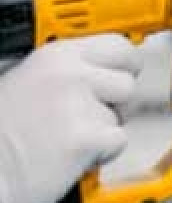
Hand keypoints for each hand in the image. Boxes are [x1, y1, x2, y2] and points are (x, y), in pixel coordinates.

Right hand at [0, 34, 142, 202]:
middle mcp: (70, 75)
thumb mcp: (28, 81)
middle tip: (91, 117)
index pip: (118, 46)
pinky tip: (70, 156)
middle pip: (128, 83)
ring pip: (121, 116)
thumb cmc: (1, 133)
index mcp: (57, 55)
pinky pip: (118, 142)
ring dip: (103, 131)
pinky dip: (101, 154)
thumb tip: (109, 70)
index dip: (125, 65)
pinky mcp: (85, 140)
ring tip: (66, 138)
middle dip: (116, 103)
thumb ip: (69, 71)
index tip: (123, 75)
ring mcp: (78, 106)